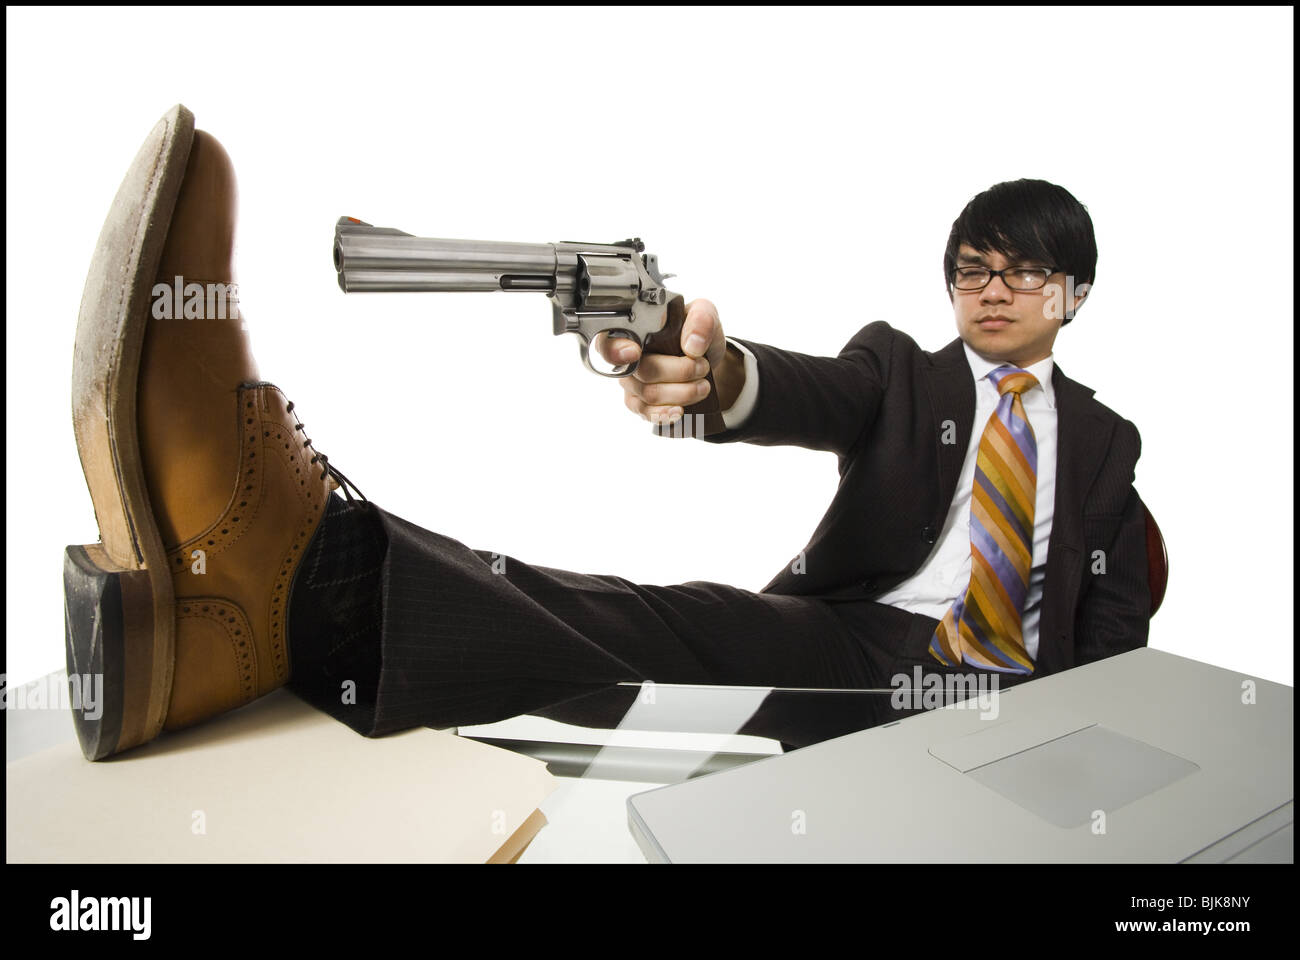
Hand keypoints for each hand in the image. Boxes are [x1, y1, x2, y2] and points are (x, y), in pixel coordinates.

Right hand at [593, 299, 725, 424]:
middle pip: (643, 372)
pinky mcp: (640, 403)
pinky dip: (666, 413)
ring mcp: (632, 383)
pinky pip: (647, 413)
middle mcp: (627, 358)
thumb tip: (692, 345)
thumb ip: (701, 320)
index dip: (617, 350)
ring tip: (703, 385)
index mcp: (635, 330)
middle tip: (702, 367)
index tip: (635, 352)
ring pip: (650, 395)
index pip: (609, 342)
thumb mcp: (705, 314)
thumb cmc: (696, 333)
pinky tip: (680, 410)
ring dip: (683, 392)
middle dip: (680, 372)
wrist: (706, 359)